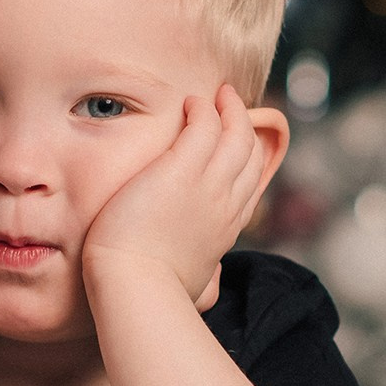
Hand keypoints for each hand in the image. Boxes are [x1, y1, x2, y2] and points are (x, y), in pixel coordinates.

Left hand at [82, 85, 283, 310]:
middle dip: (245, 126)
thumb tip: (212, 289)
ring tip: (219, 94)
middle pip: (251, 154)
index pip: (250, 185)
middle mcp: (226, 204)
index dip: (247, 159)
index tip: (235, 144)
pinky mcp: (181, 169)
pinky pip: (205, 125)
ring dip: (230, 109)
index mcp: (226, 230)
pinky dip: (204, 109)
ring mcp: (209, 185)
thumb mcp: (194, 287)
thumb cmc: (154, 292)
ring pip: (236, 135)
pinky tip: (192, 102)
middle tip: (231, 106)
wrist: (135, 286)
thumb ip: (206, 281)